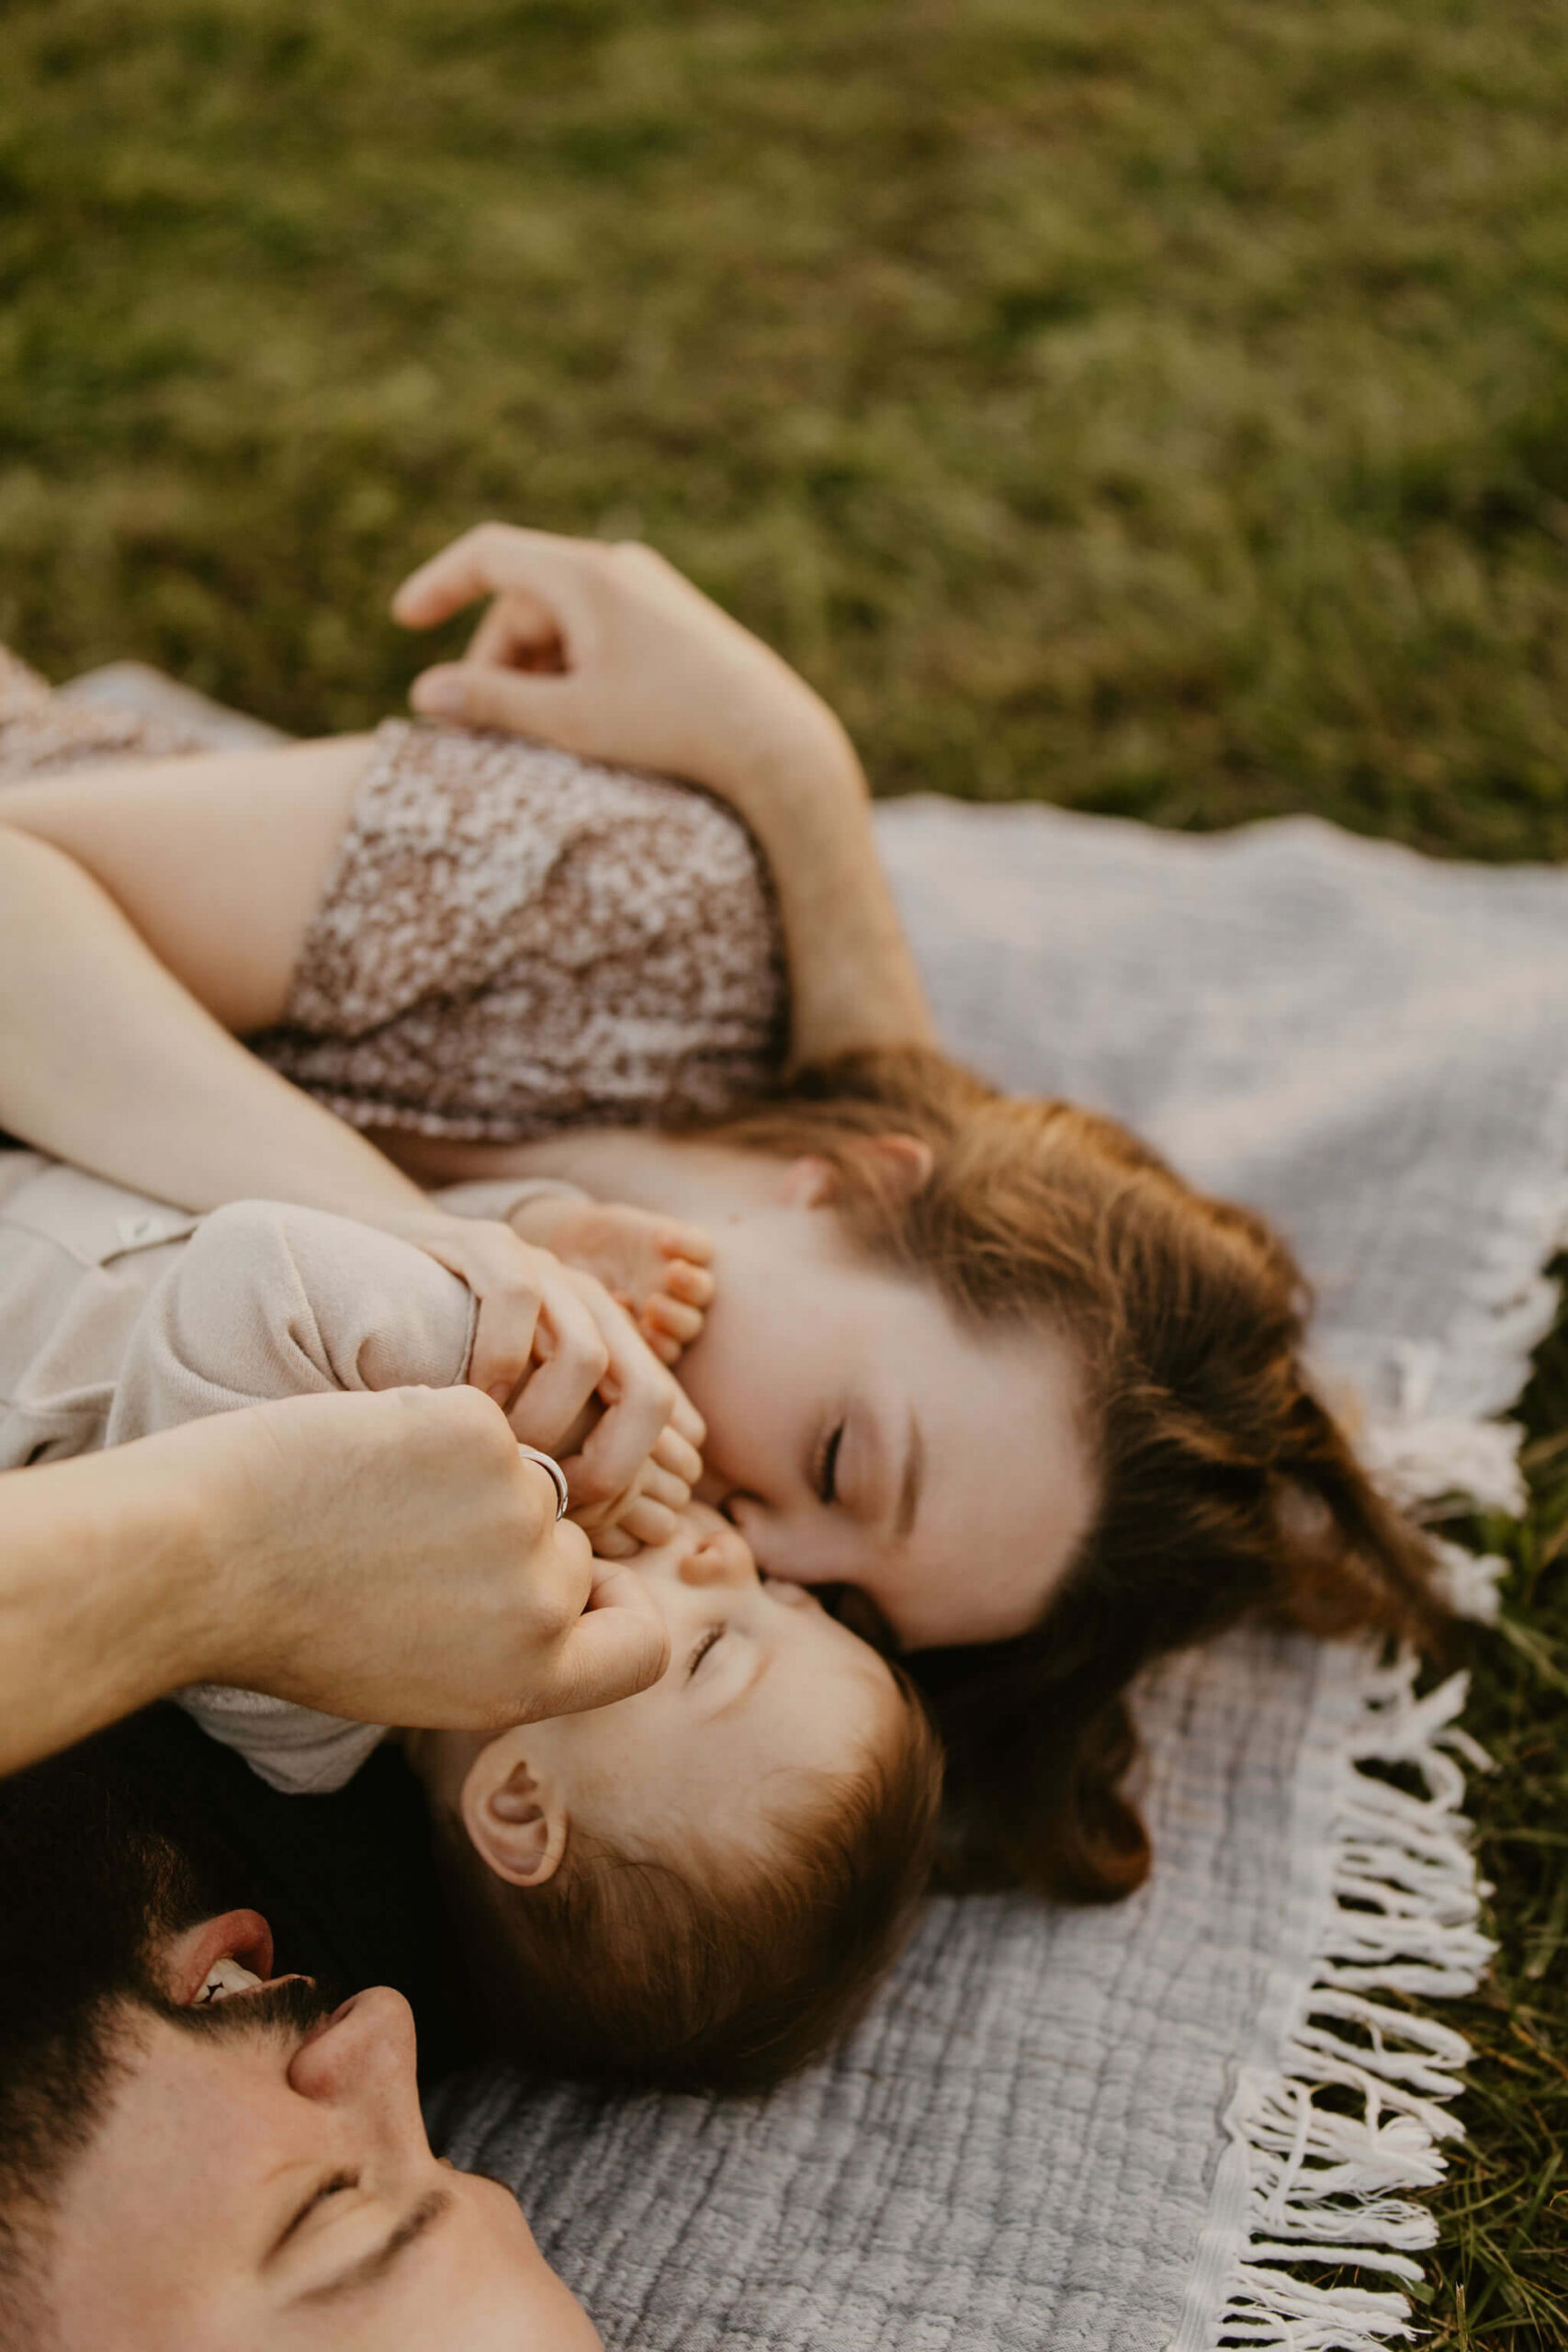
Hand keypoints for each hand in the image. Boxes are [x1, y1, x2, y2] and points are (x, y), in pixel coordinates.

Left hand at [197, 1387, 670, 1729]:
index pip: (641, 1647)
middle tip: (399, 1548)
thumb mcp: (417, 1678)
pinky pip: (478, 1418)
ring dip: (463, 1477)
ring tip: (368, 1509)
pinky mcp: (480, 1434)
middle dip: (503, 1536)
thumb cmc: (286, 1625)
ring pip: (521, 1473)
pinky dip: (427, 1430)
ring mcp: (518, 1513)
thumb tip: (557, 1586)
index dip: (619, 1609)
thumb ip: (503, 1648)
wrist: (201, 1560)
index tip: (582, 1586)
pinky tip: (361, 1462)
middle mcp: (540, 1607)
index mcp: (528, 1681)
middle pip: (564, 1545)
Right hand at [369, 1204, 703, 1538]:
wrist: (358, 1267)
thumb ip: (551, 1448)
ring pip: (586, 1355)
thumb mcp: (507, 1404)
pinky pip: (516, 1301)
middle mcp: (588, 1301)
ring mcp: (543, 1267)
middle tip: (550, 1497)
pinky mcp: (487, 1244)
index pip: (661, 1409)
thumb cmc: (433, 1356)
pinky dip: (497, 1362)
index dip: (632, 1472)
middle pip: (649, 1391)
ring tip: (500, 1452)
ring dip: (543, 1421)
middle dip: (610, 1462)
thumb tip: (605, 1527)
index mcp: (606, 1338)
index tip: (578, 1516)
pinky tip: (464, 1397)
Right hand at [392, 522, 855, 818]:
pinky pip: (598, 637)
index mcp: (587, 575)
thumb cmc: (672, 729)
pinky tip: (588, 729)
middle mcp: (619, 569)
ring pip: (561, 626)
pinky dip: (574, 675)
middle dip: (498, 664)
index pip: (489, 555)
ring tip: (547, 738)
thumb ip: (491, 705)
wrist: (775, 743)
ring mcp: (649, 593)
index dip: (438, 583)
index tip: (405, 621)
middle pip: (523, 603)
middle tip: (492, 735)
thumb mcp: (571, 721)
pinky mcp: (671, 623)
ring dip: (536, 676)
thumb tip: (423, 695)